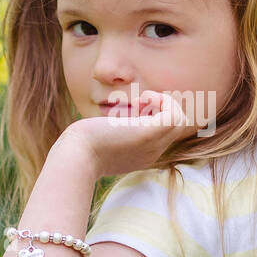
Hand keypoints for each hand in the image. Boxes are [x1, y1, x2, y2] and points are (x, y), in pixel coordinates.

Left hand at [60, 89, 199, 178]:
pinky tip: (142, 100)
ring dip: (164, 103)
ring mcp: (153, 145)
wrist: (75, 157)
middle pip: (178, 127)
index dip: (157, 115)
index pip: (166, 134)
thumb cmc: (79, 148)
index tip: (136, 109)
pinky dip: (162, 101)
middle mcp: (152, 152)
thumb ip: (112, 133)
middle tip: (140, 103)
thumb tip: (113, 120)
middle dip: (163, 107)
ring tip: (141, 102)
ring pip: (181, 120)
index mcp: (143, 155)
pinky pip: (174, 115)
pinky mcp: (149, 134)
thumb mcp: (100, 140)